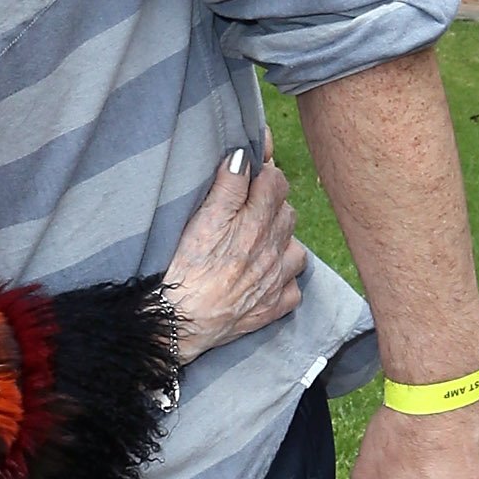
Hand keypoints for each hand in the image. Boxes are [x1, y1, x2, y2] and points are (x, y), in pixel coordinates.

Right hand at [161, 142, 305, 361]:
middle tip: (248, 209)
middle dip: (272, 205)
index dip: (264, 173)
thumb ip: (228, 186)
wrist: (181, 322)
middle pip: (287, 212)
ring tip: (258, 244)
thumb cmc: (186, 268)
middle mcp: (274, 249)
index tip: (250, 173)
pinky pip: (293, 288)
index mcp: (257, 222)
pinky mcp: (274, 307)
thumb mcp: (202, 219)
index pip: (276, 182)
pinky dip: (283, 281)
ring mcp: (278, 280)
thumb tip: (244, 157)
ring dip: (282, 242)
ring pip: (296, 249)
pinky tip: (265, 279)